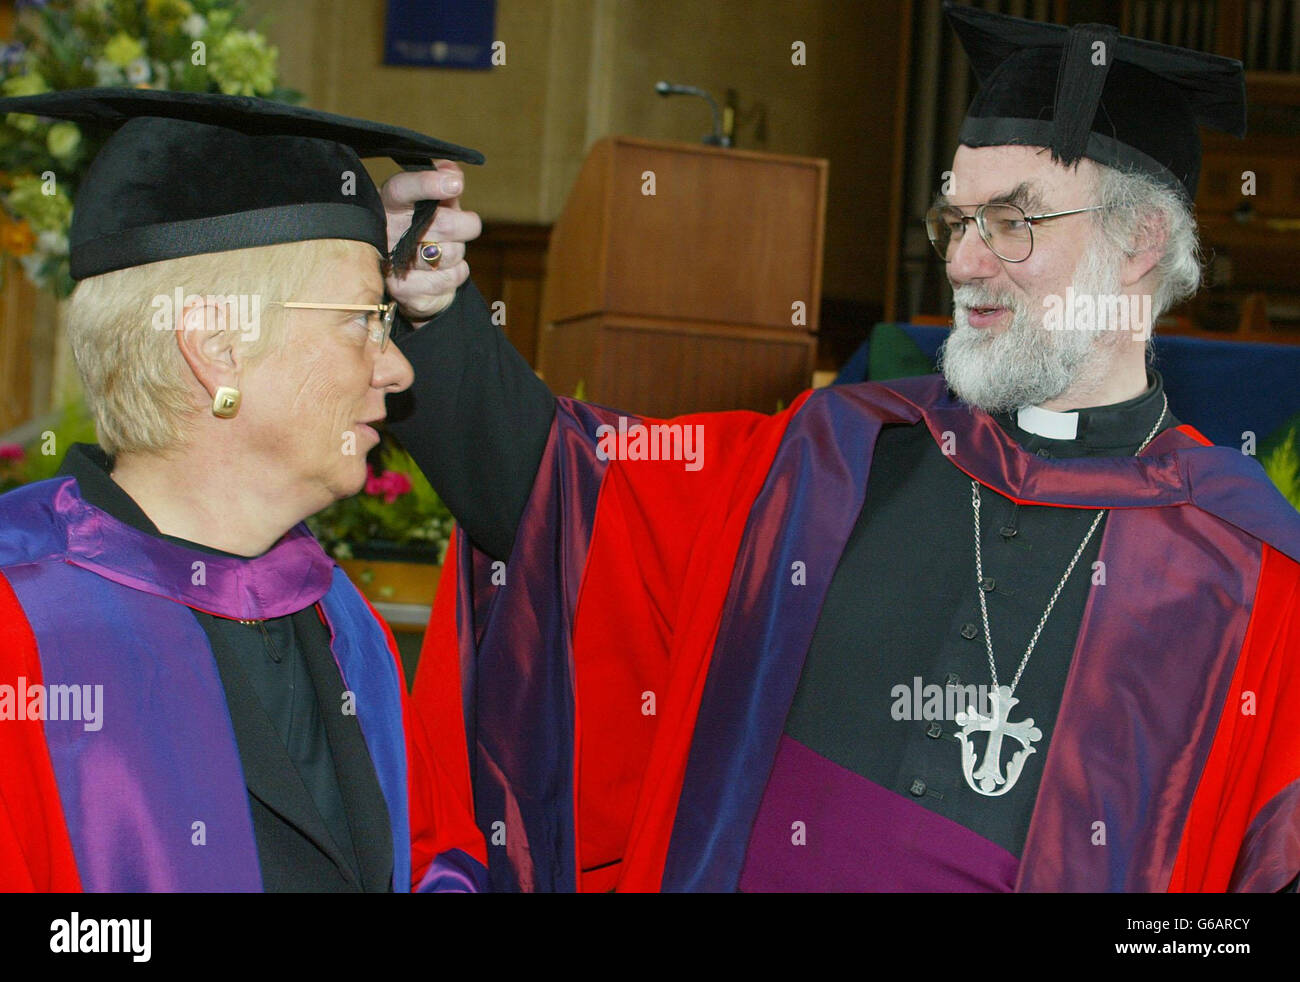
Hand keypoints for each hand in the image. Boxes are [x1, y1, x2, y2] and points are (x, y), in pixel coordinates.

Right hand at [381, 160, 482, 323]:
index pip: (403, 189)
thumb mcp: (430, 200)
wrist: (405, 277)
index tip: (455, 183)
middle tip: (461, 224)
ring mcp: (393, 264)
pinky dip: (456, 273)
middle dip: (463, 225)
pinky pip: (452, 278)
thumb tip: (452, 172)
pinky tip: (441, 270)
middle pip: (445, 224)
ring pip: (452, 253)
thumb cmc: (419, 228)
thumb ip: (444, 180)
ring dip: (457, 251)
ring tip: (442, 249)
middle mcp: (386, 232)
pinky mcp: (406, 292)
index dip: (428, 184)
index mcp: (389, 203)